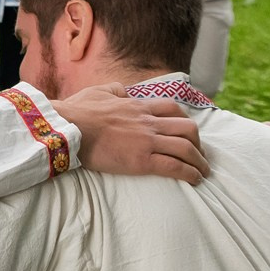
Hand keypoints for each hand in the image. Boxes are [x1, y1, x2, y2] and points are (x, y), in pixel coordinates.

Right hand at [48, 84, 208, 183]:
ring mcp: (146, 141)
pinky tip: (194, 180)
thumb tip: (121, 91)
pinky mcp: (142, 160)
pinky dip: (189, 173)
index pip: (172, 109)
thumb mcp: (98, 91)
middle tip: (199, 155)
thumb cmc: (77, 111)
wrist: (67, 128)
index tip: (188, 133)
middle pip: (187, 128)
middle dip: (198, 142)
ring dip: (199, 161)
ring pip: (186, 148)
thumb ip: (114, 90)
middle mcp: (147, 122)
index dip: (185, 122)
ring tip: (203, 172)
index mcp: (137, 106)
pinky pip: (174, 167)